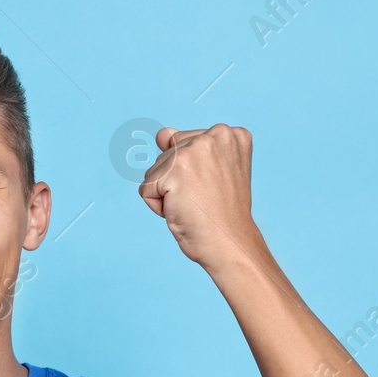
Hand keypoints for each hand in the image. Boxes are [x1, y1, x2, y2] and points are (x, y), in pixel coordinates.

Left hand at [137, 123, 263, 275]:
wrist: (229, 242)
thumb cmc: (221, 213)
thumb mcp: (212, 172)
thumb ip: (188, 148)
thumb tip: (161, 135)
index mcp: (231, 134)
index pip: (184, 143)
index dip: (190, 172)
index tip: (213, 188)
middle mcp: (215, 134)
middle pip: (168, 154)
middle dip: (176, 180)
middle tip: (204, 199)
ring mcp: (194, 150)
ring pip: (155, 171)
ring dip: (167, 194)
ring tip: (195, 206)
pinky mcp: (175, 169)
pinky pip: (146, 189)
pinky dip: (158, 207)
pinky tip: (183, 211)